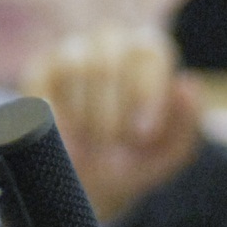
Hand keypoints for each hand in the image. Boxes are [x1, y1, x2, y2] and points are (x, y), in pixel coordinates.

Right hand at [22, 26, 205, 222]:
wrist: (89, 183)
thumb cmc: (132, 159)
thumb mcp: (166, 153)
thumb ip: (186, 122)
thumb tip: (187, 84)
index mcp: (148, 54)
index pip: (147, 52)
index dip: (145, 92)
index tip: (142, 135)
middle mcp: (111, 43)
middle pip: (108, 60)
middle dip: (110, 112)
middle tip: (111, 148)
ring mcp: (72, 51)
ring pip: (74, 66)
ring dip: (82, 113)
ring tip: (87, 148)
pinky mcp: (39, 70)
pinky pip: (40, 80)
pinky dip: (51, 114)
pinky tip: (62, 139)